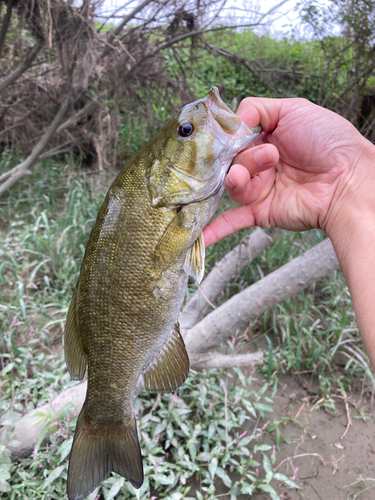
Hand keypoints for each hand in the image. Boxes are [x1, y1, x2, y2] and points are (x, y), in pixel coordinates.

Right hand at [203, 97, 374, 246]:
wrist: (349, 180)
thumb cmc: (329, 142)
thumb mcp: (294, 109)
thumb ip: (257, 109)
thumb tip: (231, 120)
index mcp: (266, 138)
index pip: (233, 137)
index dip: (227, 136)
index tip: (226, 134)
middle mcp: (260, 163)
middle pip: (229, 159)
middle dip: (244, 154)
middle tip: (267, 153)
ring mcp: (260, 188)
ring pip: (231, 182)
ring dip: (242, 174)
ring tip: (266, 167)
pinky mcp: (261, 211)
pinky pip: (233, 220)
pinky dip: (216, 229)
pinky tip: (201, 235)